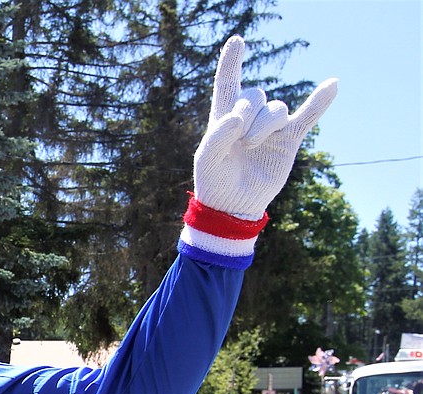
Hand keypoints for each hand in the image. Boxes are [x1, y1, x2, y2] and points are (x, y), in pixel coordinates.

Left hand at [193, 36, 336, 219]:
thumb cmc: (214, 182)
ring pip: (276, 108)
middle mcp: (249, 118)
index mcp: (224, 118)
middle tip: (239, 140)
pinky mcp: (288, 139)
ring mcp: (271, 128)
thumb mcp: (206, 160)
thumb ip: (217, 136)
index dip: (232, 62)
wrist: (234, 206)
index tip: (237, 41)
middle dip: (247, 114)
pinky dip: (320, 101)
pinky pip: (307, 115)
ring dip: (264, 125)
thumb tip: (239, 116)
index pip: (228, 83)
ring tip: (252, 145)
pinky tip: (333, 84)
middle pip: (255, 95)